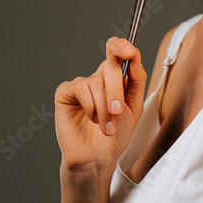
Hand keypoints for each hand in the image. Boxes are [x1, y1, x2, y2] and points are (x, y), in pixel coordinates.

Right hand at [55, 37, 146, 169]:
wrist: (98, 157)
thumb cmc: (116, 134)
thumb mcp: (134, 106)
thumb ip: (136, 80)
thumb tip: (134, 57)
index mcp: (116, 78)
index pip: (116, 50)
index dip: (122, 46)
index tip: (129, 52)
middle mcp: (98, 77)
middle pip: (110, 66)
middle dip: (116, 90)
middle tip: (117, 111)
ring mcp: (82, 84)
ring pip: (96, 81)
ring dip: (104, 108)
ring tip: (106, 126)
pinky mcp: (66, 92)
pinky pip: (81, 88)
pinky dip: (90, 106)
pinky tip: (91, 119)